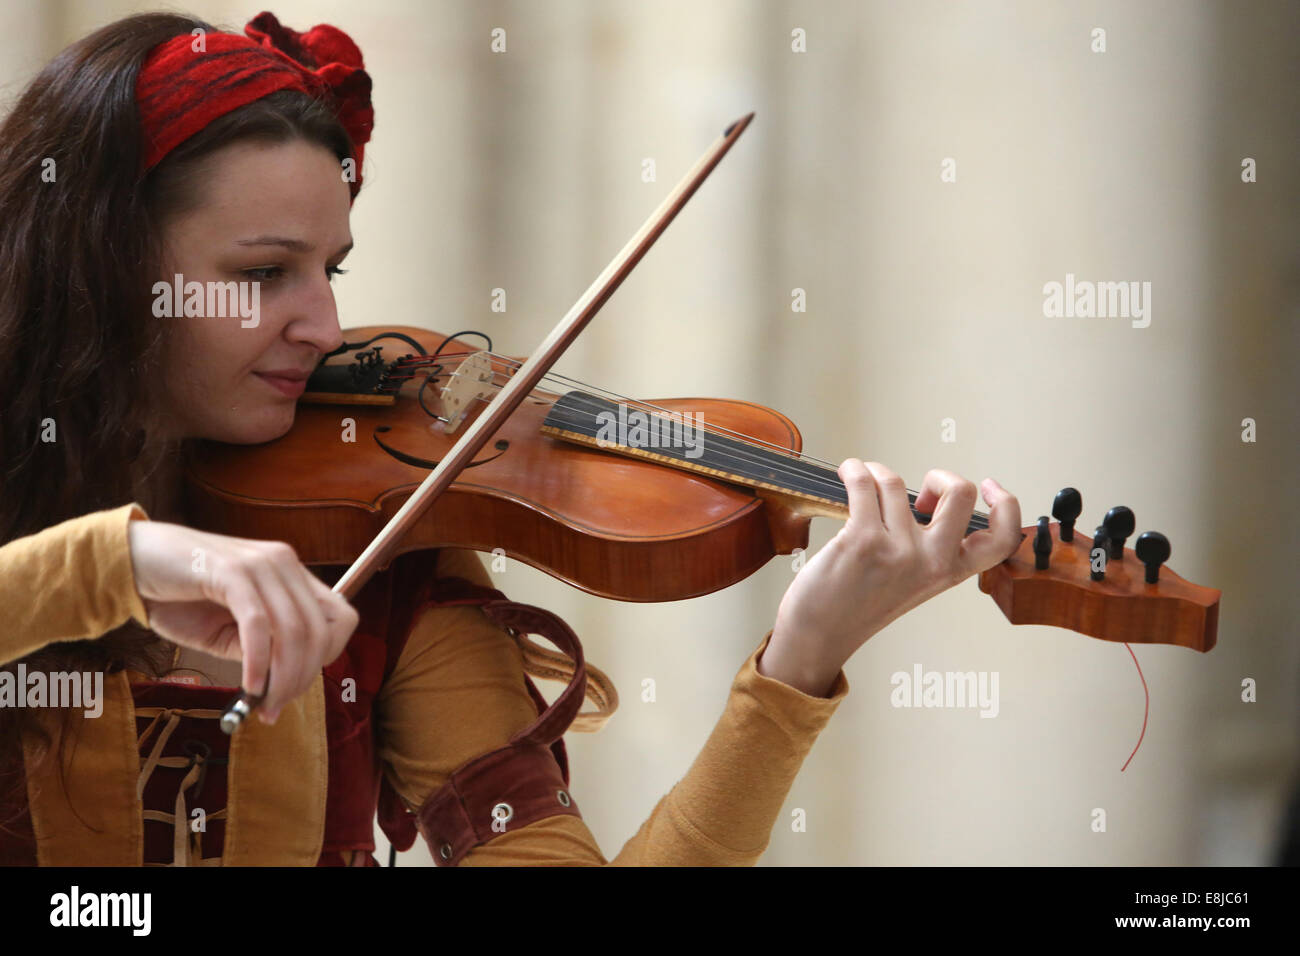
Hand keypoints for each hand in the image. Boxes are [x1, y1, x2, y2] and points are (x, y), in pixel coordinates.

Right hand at [127, 521, 357, 722]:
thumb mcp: (229, 630)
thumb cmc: (180, 597)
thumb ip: (262, 649)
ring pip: (294, 631)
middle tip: (275, 707)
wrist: (132, 563)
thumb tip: (284, 685)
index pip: (340, 619)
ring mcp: (261, 564)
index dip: (327, 657)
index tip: (295, 687)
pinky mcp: (232, 571)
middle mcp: (284, 564)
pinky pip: (258, 625)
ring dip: (282, 677)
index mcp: (291, 575)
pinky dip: (259, 662)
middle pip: (320, 632)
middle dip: (302, 678)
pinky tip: (249, 687)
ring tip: (263, 704)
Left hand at [761, 460, 1020, 694]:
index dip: (1007, 506)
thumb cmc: (858, 606)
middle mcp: (930, 561)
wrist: (820, 633)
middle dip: (942, 477)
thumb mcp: (914, 583)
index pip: (1001, 539)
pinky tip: (849, 475)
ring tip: (865, 481)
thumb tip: (925, 501)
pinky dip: (854, 470)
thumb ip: (930, 549)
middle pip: (962, 494)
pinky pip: (865, 483)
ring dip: (877, 471)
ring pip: (897, 481)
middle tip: (921, 489)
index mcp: (949, 573)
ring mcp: (898, 549)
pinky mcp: (862, 538)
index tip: (990, 487)